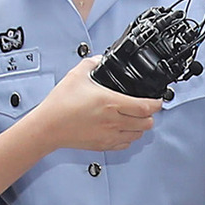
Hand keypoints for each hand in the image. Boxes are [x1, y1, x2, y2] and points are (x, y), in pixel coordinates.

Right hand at [34, 58, 161, 150]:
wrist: (46, 127)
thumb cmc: (60, 104)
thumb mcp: (76, 75)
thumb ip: (92, 63)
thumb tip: (100, 59)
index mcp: (111, 103)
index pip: (145, 107)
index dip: (157, 103)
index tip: (158, 99)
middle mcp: (113, 121)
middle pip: (147, 123)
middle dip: (151, 115)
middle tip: (147, 108)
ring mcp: (109, 135)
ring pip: (138, 135)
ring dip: (141, 126)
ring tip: (136, 118)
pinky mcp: (103, 145)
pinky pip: (125, 144)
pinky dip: (129, 137)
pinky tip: (124, 129)